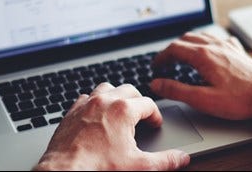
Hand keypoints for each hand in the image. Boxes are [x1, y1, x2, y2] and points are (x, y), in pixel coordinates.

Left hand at [35, 83, 189, 170]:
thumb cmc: (98, 168)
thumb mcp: (139, 167)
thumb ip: (165, 161)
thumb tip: (181, 158)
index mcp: (123, 110)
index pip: (148, 104)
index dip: (155, 115)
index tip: (155, 124)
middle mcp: (104, 101)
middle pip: (128, 90)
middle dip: (138, 101)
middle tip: (142, 115)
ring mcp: (85, 105)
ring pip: (106, 88)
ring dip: (115, 96)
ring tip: (120, 110)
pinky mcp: (71, 113)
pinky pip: (85, 98)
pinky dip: (94, 103)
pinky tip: (96, 116)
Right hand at [150, 32, 251, 136]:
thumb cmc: (240, 100)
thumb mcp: (203, 100)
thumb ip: (177, 90)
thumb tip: (157, 83)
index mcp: (204, 56)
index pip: (174, 49)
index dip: (161, 57)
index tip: (155, 66)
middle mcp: (215, 46)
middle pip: (186, 39)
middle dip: (172, 49)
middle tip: (166, 63)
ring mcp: (228, 46)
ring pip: (202, 36)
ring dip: (188, 43)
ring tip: (182, 55)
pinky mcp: (239, 50)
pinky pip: (218, 38)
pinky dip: (207, 42)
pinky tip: (210, 50)